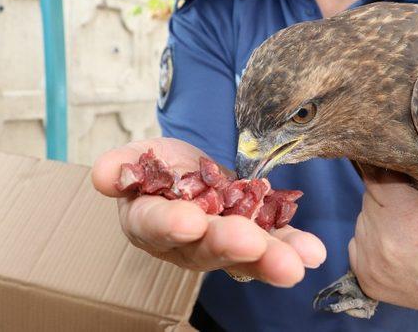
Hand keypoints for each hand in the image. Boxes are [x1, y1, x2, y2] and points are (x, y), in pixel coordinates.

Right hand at [92, 137, 325, 286]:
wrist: (190, 170)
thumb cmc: (158, 167)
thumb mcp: (138, 156)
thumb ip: (123, 165)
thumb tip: (105, 174)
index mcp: (148, 222)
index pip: (154, 226)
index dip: (170, 225)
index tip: (189, 222)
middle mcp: (184, 243)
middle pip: (203, 248)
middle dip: (227, 245)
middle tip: (250, 243)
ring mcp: (220, 244)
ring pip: (243, 255)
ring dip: (270, 258)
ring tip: (297, 261)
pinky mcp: (252, 237)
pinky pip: (272, 244)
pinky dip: (292, 246)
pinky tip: (313, 251)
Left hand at [348, 169, 417, 325]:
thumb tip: (407, 148)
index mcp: (408, 213)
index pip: (377, 176)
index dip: (386, 171)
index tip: (393, 171)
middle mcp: (384, 238)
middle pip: (368, 198)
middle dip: (383, 195)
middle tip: (405, 203)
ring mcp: (372, 262)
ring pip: (361, 221)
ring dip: (376, 219)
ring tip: (403, 229)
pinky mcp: (366, 280)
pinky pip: (356, 245)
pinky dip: (370, 243)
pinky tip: (394, 248)